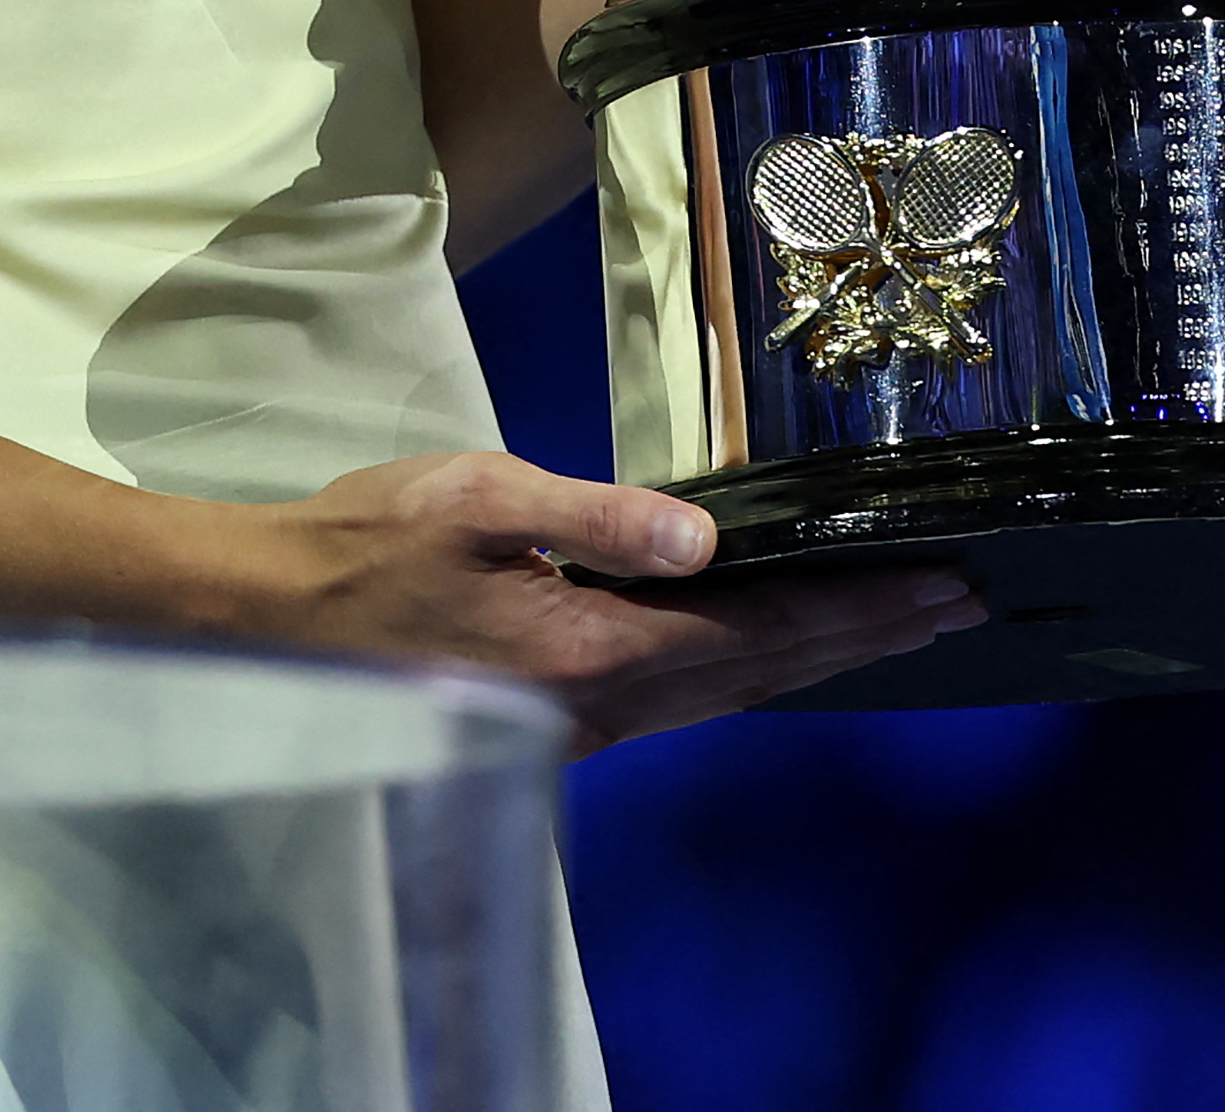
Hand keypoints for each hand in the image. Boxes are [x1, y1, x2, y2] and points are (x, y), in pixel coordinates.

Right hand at [246, 448, 980, 751]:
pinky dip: (754, 667)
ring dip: (820, 656)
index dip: (860, 611)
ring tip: (897, 621)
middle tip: (961, 602)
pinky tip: (778, 642)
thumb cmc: (363, 547)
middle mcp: (599, 707)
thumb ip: (594, 515)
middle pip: (766, 675)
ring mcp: (577, 724)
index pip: (760, 636)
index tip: (942, 586)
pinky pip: (686, 694)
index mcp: (591, 654)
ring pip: (730, 692)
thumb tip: (704, 539)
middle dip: (867, 637)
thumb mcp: (476, 499)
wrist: (263, 625)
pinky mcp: (554, 717)